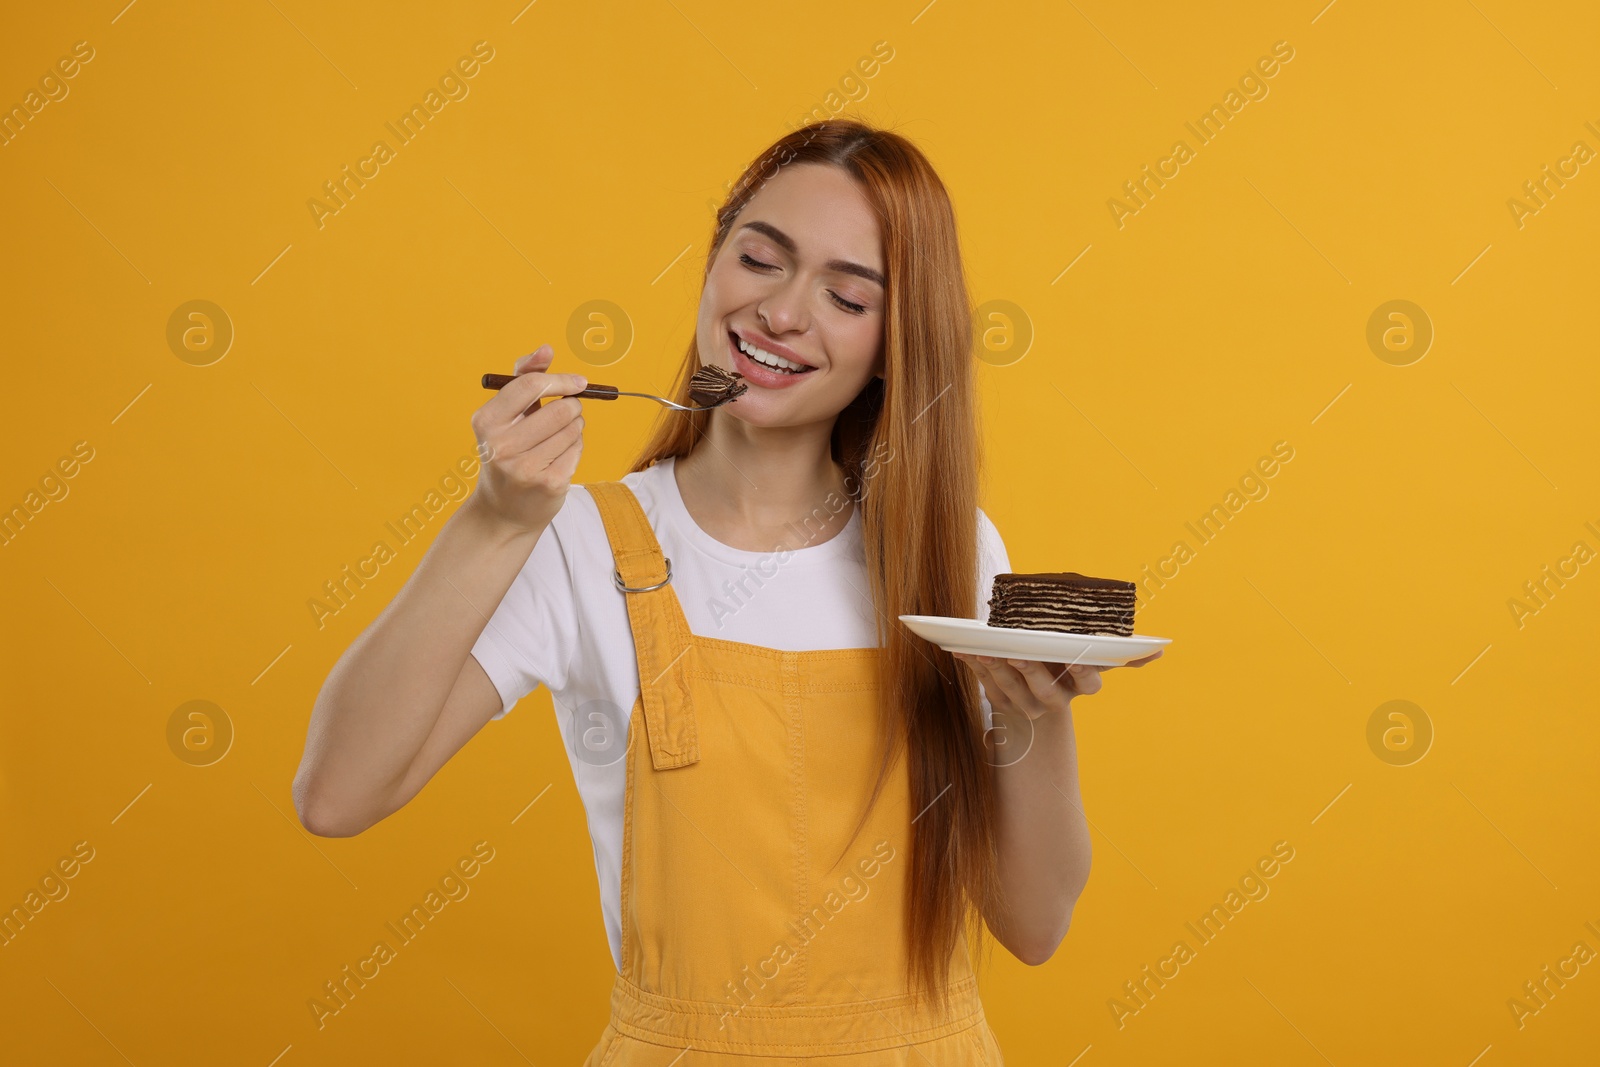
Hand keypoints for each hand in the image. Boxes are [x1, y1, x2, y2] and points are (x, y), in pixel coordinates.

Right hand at [466, 344, 588, 535]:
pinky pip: (578, 449)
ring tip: (559, 437)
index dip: (561, 380)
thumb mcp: (505, 415)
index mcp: (486, 422)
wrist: (503, 511)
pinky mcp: (549, 484)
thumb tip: (546, 349)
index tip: (579, 382)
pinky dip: (575, 447)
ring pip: (573, 429)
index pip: (530, 385)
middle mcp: (501, 446)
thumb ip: (523, 377)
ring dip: (575, 427)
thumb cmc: (507, 452)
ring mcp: (525, 468)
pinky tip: (559, 456)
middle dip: (572, 406)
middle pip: (560, 409)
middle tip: (568, 413)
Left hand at [952, 649, 1161, 719]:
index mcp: (1079, 686)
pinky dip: (975, 668)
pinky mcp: (1001, 703)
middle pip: (1046, 691)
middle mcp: (1055, 701)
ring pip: (1012, 691)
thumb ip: (1122, 655)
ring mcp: (1027, 705)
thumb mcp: (1093, 658)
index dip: (1082, 672)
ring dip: (997, 671)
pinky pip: (987, 687)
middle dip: (1032, 672)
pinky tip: (964, 650)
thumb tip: (1162, 651)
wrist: (1037, 698)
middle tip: (1019, 655)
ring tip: (985, 650)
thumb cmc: (1067, 665)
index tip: (1077, 658)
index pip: (1088, 683)